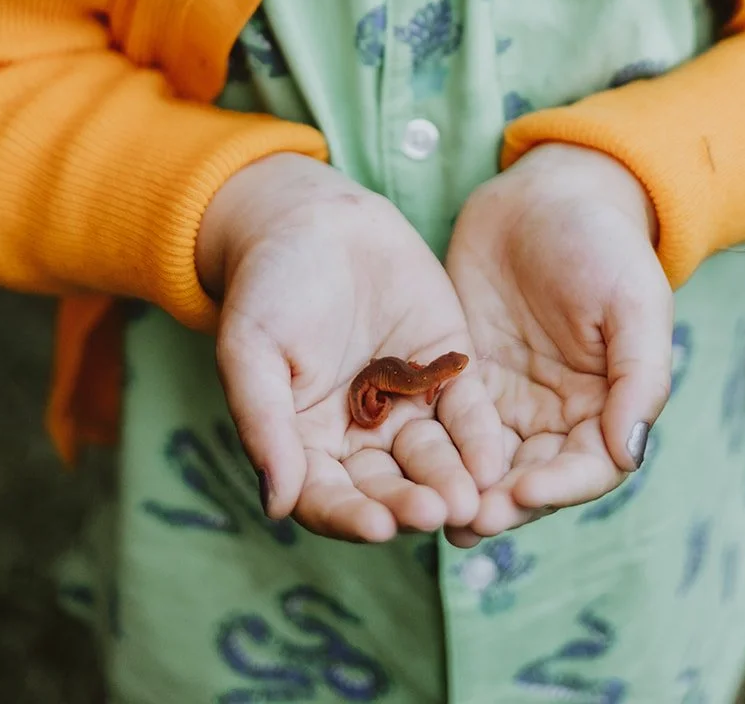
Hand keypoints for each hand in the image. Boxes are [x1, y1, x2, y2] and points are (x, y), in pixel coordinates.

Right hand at [195, 154, 504, 542]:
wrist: (313, 218)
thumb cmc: (268, 284)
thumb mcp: (251, 349)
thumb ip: (264, 423)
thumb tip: (276, 504)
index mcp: (306, 442)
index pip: (328, 497)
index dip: (351, 515)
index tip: (379, 526)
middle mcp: (360, 434)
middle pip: (387, 484)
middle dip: (411, 502)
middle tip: (436, 513)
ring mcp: (406, 403)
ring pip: (432, 456)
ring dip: (451, 480)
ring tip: (470, 498)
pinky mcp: (445, 368)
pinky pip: (466, 410)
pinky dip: (480, 436)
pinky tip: (493, 457)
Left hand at [445, 144, 671, 543]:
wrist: (545, 193)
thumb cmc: (603, 242)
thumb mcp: (634, 301)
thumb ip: (639, 377)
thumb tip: (631, 452)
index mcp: (607, 406)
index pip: (588, 467)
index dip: (559, 488)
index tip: (524, 496)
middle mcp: (556, 415)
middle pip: (531, 478)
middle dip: (502, 502)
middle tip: (467, 517)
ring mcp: (506, 399)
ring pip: (485, 463)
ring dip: (463, 489)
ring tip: (433, 509)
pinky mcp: (461, 377)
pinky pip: (446, 423)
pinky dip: (432, 449)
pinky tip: (404, 466)